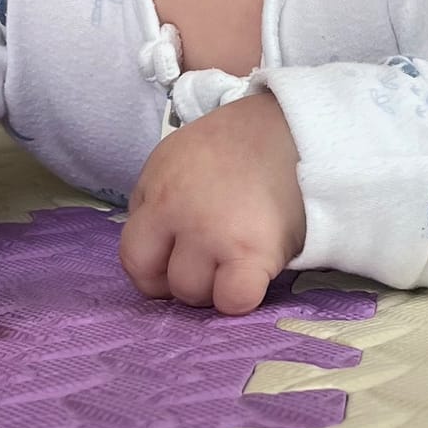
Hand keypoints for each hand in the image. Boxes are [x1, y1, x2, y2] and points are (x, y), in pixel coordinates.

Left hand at [119, 90, 305, 315]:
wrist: (294, 128)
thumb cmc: (237, 147)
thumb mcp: (176, 159)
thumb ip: (156, 202)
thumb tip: (157, 252)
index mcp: (156, 189)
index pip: (133, 255)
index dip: (154, 269)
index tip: (178, 263)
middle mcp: (177, 212)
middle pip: (156, 280)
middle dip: (181, 280)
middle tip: (210, 263)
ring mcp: (214, 233)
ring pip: (193, 293)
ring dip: (213, 288)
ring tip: (236, 262)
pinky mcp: (254, 251)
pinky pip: (233, 299)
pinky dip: (239, 298)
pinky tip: (253, 278)